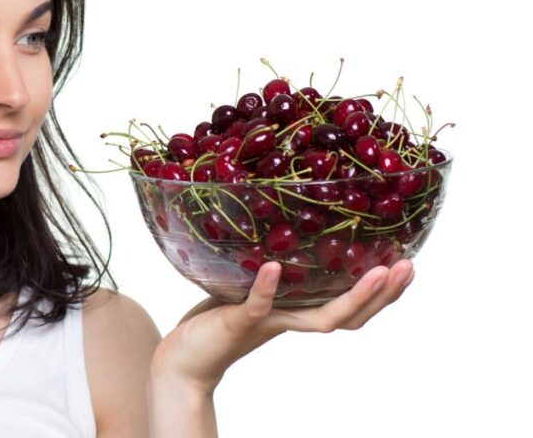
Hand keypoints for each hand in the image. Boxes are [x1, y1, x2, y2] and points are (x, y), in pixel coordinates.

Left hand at [150, 258, 414, 393]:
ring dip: (351, 297)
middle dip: (382, 295)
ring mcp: (267, 322)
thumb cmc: (216, 320)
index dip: (382, 292)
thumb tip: (287, 231)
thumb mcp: (249, 288)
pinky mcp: (238, 321)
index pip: (350, 307)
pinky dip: (266, 287)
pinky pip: (257, 305)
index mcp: (297, 313)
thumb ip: (271, 272)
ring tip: (376, 271)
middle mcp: (291, 320)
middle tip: (407, 268)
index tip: (407, 264)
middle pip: (349, 316)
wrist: (183, 358)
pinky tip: (274, 267)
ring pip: (319, 318)